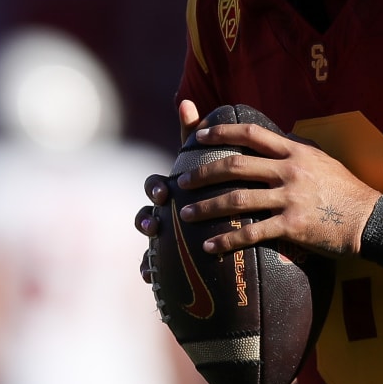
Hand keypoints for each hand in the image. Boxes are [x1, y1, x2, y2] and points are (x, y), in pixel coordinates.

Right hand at [135, 98, 203, 278]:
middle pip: (147, 216)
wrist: (235, 223)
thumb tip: (185, 101)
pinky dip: (154, 275)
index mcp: (175, 192)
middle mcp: (166, 214)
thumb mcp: (217, 163)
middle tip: (158, 225)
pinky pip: (159, 271)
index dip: (155, 189)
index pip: (157, 187)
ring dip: (147, 252)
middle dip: (147, 221)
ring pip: (149, 246)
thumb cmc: (221, 185)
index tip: (165, 193)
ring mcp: (167, 237)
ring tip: (152, 262)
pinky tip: (156, 282)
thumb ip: (202, 138)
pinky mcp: (175, 261)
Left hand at [173, 119, 381, 259]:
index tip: (198, 136)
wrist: (368, 219)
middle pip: (236, 166)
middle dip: (202, 173)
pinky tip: (209, 246)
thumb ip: (297, 148)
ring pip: (237, 199)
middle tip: (181, 182)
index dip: (221, 132)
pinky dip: (226, 240)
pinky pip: (252, 232)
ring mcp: (290, 198)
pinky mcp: (292, 226)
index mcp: (295, 151)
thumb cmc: (345, 189)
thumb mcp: (323, 159)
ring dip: (206, 207)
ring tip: (184, 214)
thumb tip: (278, 135)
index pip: (251, 134)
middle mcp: (289, 171)